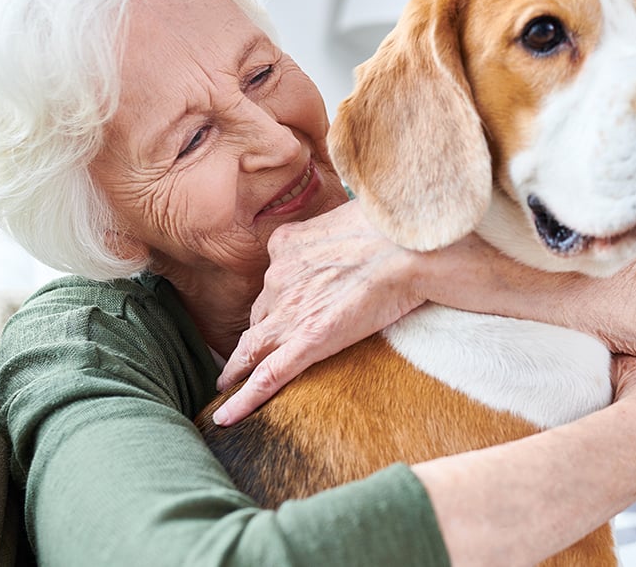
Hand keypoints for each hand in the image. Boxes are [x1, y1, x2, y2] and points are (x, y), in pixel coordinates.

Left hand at [212, 201, 427, 425]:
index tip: (270, 315)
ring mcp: (290, 312)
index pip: (274, 282)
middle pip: (260, 315)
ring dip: (237, 368)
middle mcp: (280, 278)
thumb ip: (337, 232)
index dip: (271, 302)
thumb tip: (350, 235)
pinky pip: (268, 376)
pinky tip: (227, 418)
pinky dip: (244, 400)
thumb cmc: (393, 229)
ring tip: (226, 386)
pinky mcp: (308, 342)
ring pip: (253, 347)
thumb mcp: (350, 217)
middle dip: (255, 334)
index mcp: (287, 245)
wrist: (409, 248)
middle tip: (247, 354)